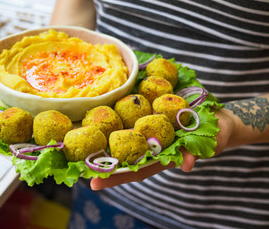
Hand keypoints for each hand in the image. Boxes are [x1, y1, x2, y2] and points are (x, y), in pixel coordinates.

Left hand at [90, 108, 235, 189]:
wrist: (219, 117)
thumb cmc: (216, 134)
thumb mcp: (211, 143)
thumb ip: (198, 153)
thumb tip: (187, 166)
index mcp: (162, 158)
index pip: (137, 170)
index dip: (117, 177)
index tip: (95, 183)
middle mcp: (152, 146)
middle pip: (123, 157)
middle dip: (102, 162)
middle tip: (77, 166)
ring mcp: (150, 132)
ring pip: (125, 139)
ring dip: (105, 141)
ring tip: (81, 144)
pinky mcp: (151, 116)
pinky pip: (133, 117)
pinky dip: (118, 117)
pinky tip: (101, 113)